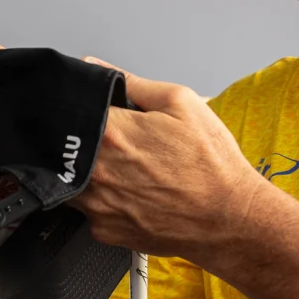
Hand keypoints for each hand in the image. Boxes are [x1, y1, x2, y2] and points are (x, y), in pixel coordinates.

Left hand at [68, 57, 269, 263]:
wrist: (230, 218)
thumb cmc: (212, 164)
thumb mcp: (182, 104)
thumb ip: (133, 83)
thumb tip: (97, 68)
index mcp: (112, 134)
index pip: (74, 110)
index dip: (83, 107)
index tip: (96, 112)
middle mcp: (97, 171)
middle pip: (68, 148)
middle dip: (86, 141)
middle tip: (120, 144)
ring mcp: (97, 205)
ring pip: (73, 180)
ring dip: (90, 172)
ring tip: (128, 171)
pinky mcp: (104, 230)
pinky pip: (89, 210)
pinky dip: (104, 200)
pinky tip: (132, 195)